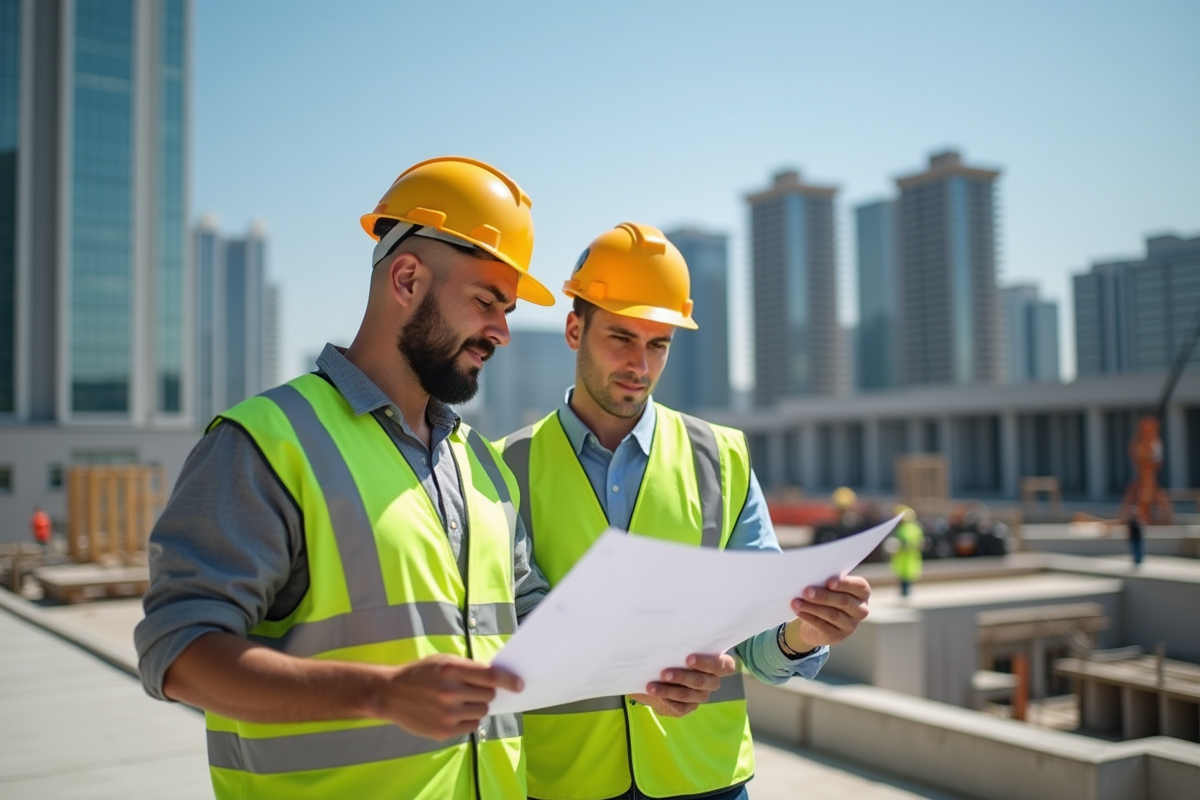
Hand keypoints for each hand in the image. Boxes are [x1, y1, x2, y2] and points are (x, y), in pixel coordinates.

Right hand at [372, 654, 522, 740]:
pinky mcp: (443, 731)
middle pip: (488, 695)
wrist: (390, 694)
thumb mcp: (444, 661)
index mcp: (451, 669)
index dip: (508, 681)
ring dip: (476, 706)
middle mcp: (450, 692)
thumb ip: (469, 668)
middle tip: (472, 690)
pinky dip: (468, 720)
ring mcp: (447, 714)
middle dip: (485, 692)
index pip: (490, 676)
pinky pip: (472, 726)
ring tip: (459, 701)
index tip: (519, 685)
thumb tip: (497, 678)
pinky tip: (453, 712)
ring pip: (481, 712)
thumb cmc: (420, 674)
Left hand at [629, 652, 737, 717]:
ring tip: (651, 686)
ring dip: (669, 690)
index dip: (707, 663)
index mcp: (716, 663)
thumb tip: (664, 638)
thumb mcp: (676, 648)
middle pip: (703, 681)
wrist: (657, 676)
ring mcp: (701, 696)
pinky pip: (680, 707)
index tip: (688, 658)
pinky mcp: (688, 707)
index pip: (725, 665)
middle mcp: (712, 681)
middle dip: (683, 677)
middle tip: (664, 673)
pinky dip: (667, 701)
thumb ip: (679, 646)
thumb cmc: (673, 655)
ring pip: (688, 695)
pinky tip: (655, 695)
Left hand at [786, 575, 870, 650]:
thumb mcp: (829, 589)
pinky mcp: (838, 636)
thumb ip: (827, 583)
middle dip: (824, 596)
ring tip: (797, 602)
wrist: (816, 624)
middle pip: (844, 601)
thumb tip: (813, 578)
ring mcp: (850, 625)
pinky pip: (823, 626)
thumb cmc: (825, 598)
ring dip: (813, 607)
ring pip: (832, 615)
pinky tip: (799, 611)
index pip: (860, 587)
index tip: (829, 581)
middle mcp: (860, 610)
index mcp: (861, 594)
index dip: (845, 584)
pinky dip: (809, 618)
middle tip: (807, 591)